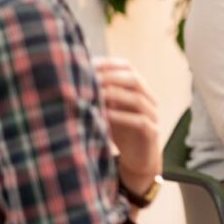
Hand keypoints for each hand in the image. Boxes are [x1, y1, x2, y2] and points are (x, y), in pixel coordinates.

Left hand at [93, 57, 161, 194]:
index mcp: (138, 89)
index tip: (86, 64)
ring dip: (116, 95)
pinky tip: (105, 115)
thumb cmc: (119, 130)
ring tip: (96, 95)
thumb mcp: (107, 110)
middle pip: (135, 80)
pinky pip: (139, 121)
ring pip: (138, 99)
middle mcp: (148, 99)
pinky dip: (122, 117)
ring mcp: (152, 115)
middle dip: (111, 77)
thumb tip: (70, 79)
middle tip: (91, 79)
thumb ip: (97, 95)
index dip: (108, 64)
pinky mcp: (152, 133)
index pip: (127, 67)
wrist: (137, 159)